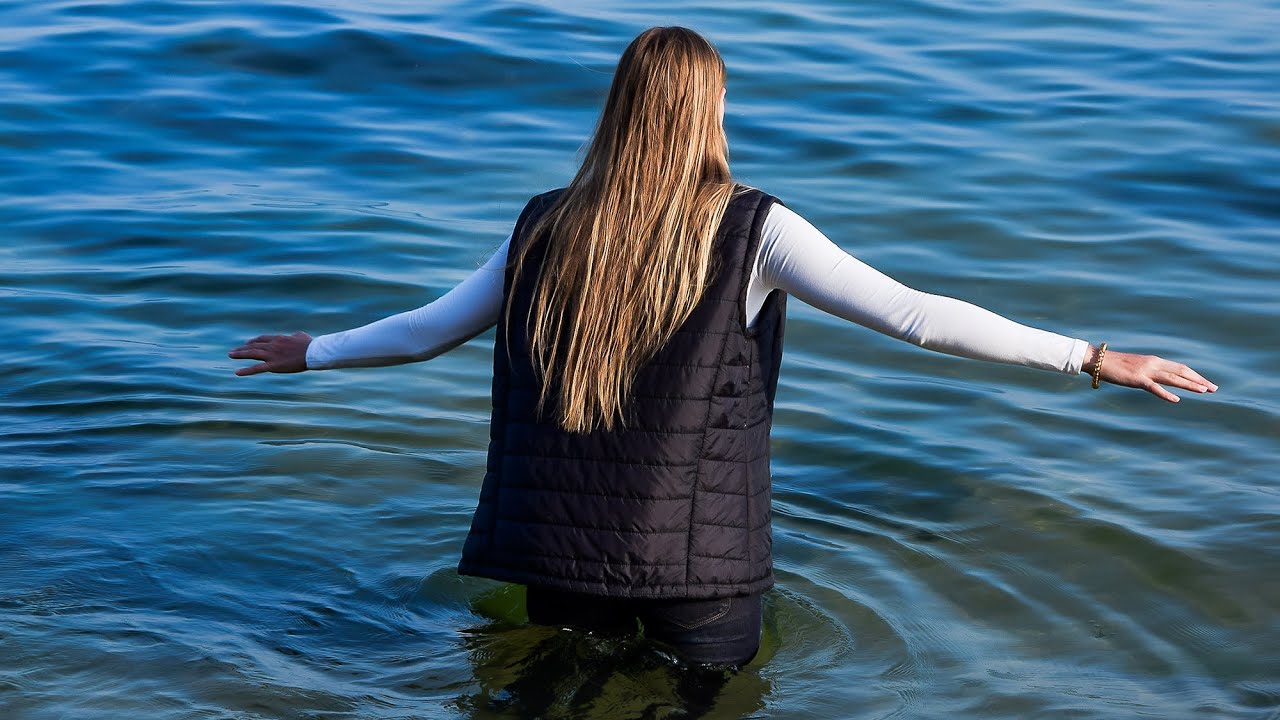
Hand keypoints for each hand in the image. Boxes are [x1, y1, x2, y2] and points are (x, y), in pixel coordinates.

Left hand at [229, 332, 311, 375]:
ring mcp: (272, 355)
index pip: (261, 339)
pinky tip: (237, 372)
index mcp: (278, 338)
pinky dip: (246, 370)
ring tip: (230, 355)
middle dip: (242, 348)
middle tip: (233, 351)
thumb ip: (295, 335)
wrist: (313, 352)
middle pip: (253, 345)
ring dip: (240, 354)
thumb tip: (296, 334)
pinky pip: (257, 368)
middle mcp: (272, 345)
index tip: (247, 344)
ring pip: (252, 354)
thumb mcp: (301, 336)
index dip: (252, 341)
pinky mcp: (274, 366)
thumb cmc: (310, 344)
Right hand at [1085, 345, 1216, 402]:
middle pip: (1182, 371)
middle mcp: (1154, 363)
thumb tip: (1156, 380)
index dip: (1195, 375)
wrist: (1098, 360)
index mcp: (1154, 360)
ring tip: (1204, 391)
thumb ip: (1147, 373)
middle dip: (1199, 380)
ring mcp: (1146, 371)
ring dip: (1190, 385)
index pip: (1180, 368)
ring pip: (1173, 378)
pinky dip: (1166, 393)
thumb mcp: (1135, 368)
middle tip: (1214, 388)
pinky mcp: (1136, 379)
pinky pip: (1154, 387)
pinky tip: (1176, 399)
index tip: (1207, 383)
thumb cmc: (1114, 365)